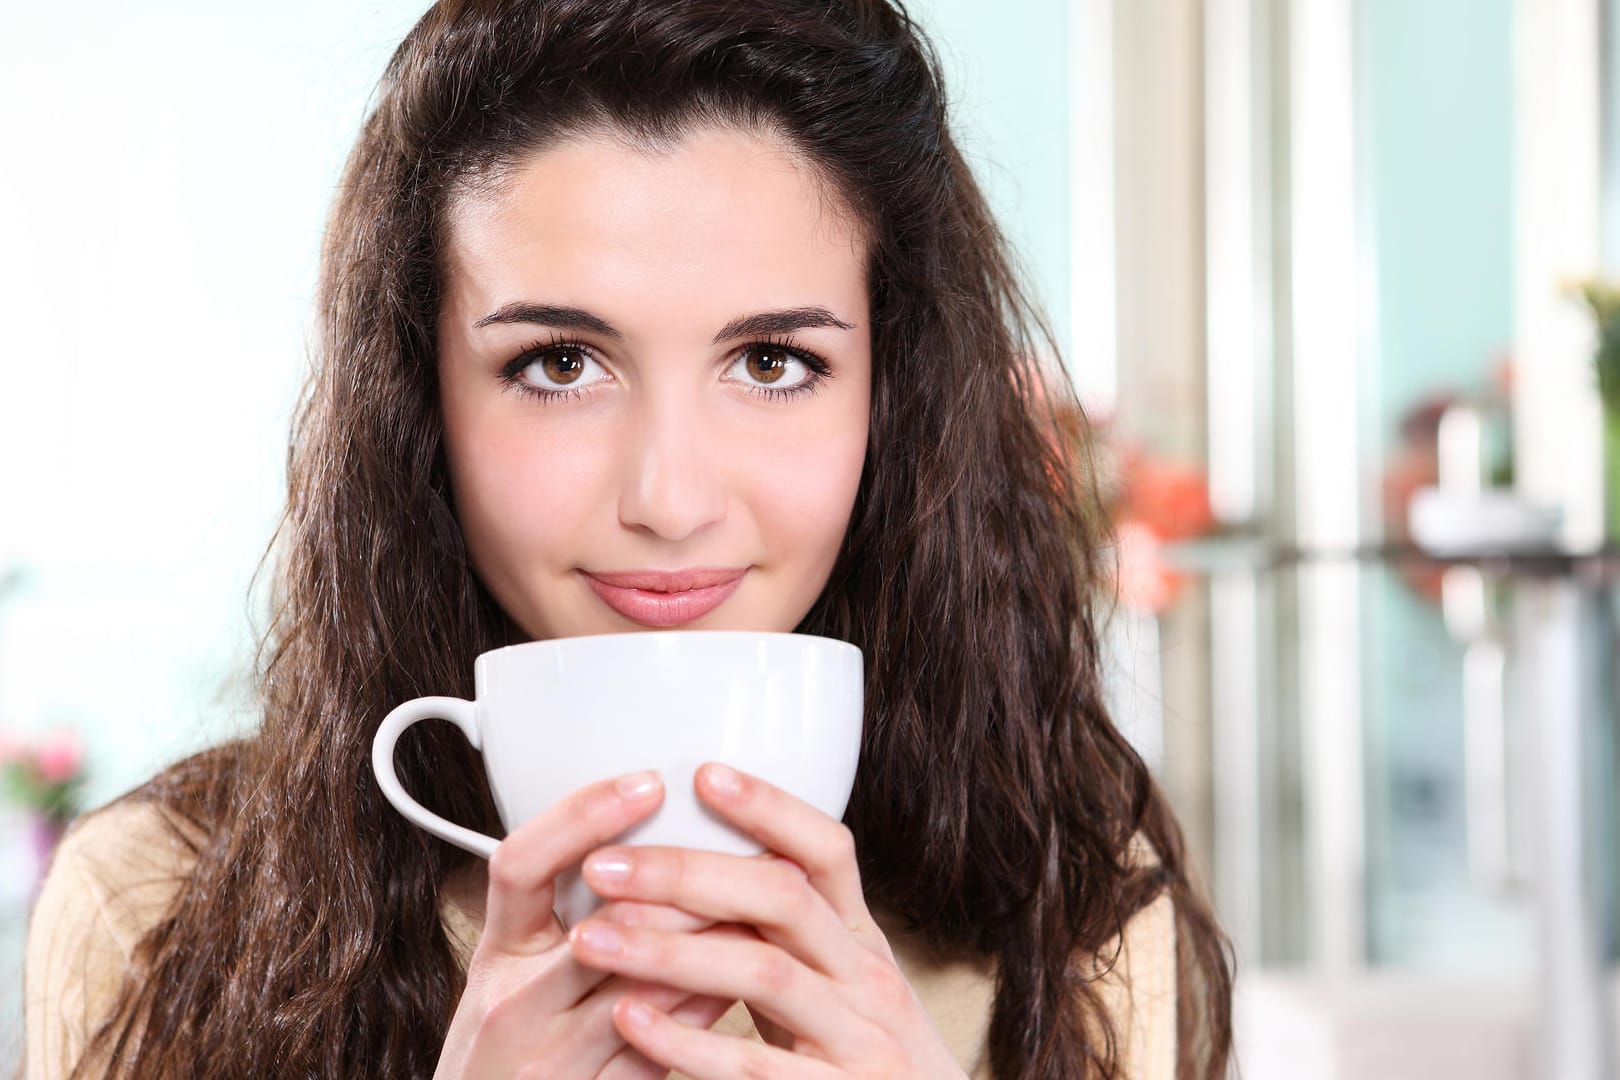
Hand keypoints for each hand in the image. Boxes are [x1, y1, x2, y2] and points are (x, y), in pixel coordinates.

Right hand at [434, 770, 736, 1079]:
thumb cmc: (514, 1053)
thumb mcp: (516, 978)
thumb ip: (563, 919)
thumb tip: (652, 846)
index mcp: (498, 955)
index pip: (522, 863)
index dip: (582, 816)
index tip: (649, 783)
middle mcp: (513, 1006)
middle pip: (606, 926)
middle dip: (684, 886)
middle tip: (750, 847)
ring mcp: (551, 1062)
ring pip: (647, 987)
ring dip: (712, 942)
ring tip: (765, 902)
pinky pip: (663, 1048)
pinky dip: (707, 1008)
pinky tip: (741, 979)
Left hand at [567, 763, 968, 1078]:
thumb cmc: (859, 1059)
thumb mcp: (837, 986)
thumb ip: (782, 936)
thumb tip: (696, 869)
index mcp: (861, 941)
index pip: (828, 851)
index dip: (770, 807)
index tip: (701, 776)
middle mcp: (867, 978)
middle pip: (783, 898)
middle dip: (687, 874)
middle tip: (603, 867)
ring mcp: (859, 1039)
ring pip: (765, 973)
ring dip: (670, 954)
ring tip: (592, 940)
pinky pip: (756, 1066)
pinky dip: (688, 1043)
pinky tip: (630, 1022)